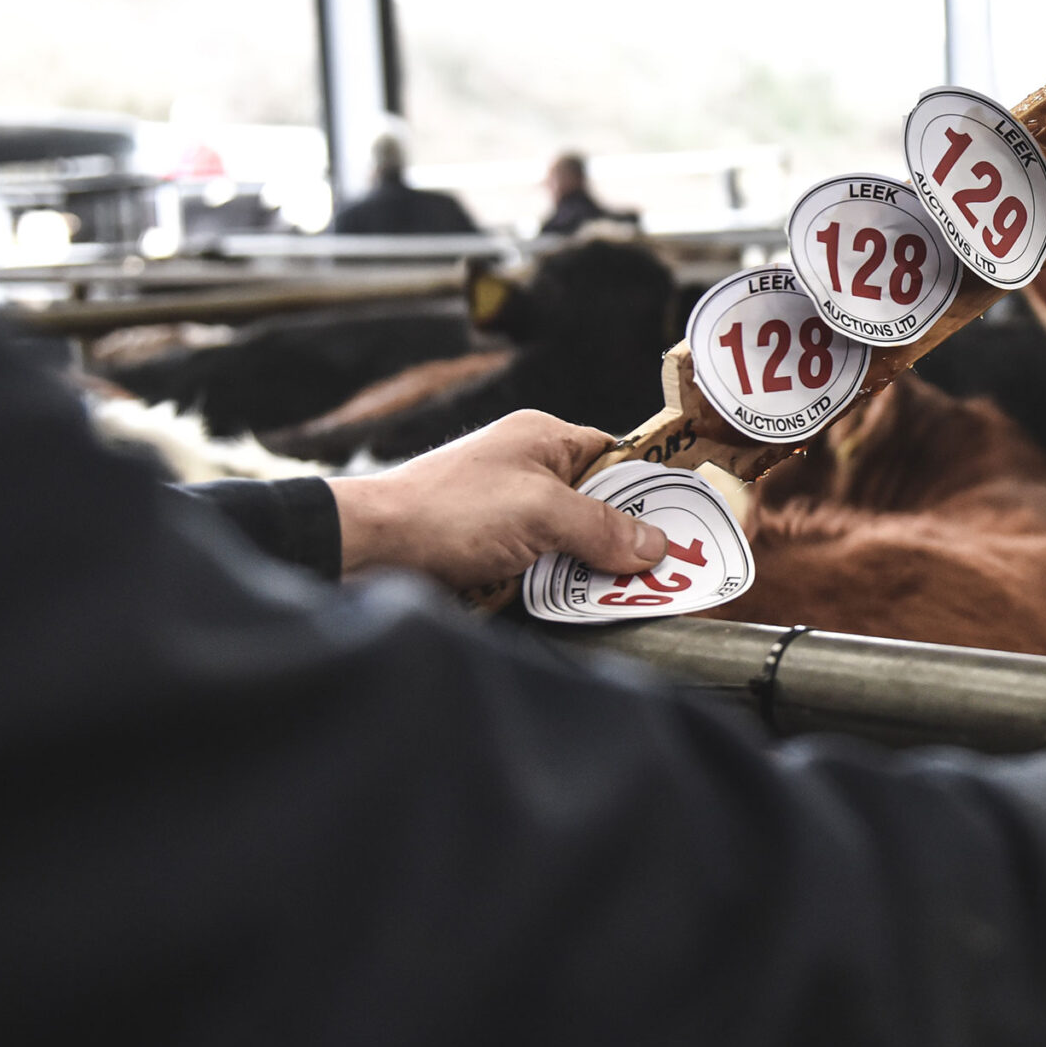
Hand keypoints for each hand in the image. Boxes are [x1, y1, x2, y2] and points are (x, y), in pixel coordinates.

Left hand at [327, 410, 668, 589]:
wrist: (367, 548)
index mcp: (542, 439)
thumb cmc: (448, 511)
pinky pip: (539, 569)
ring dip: (584, 572)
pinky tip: (565, 607)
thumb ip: (603, 528)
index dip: (646, 490)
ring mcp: (506, 513)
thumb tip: (656, 547)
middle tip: (653, 575)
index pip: (614, 457)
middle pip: (596, 508)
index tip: (678, 527)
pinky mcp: (488, 551)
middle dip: (619, 543)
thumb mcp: (540, 513)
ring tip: (612, 598)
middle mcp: (526, 471)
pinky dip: (552, 588)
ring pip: (569, 544)